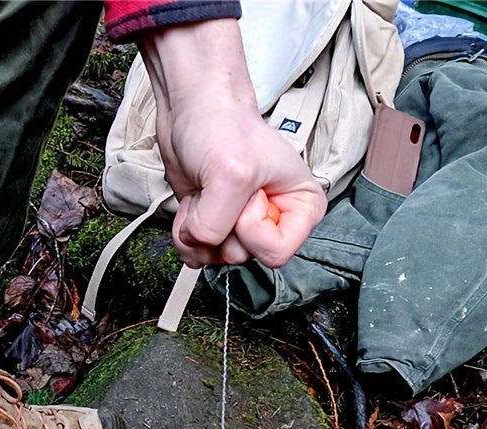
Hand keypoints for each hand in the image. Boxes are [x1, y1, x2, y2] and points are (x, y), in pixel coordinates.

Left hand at [140, 19, 326, 268]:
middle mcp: (274, 222)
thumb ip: (219, 223)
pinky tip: (192, 206)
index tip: (248, 196)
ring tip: (206, 193)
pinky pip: (196, 255)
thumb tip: (202, 244)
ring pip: (215, 258)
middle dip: (221, 225)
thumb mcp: (231, 176)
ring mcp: (241, 227)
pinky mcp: (214, 227)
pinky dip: (185, 233)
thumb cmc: (223, 127)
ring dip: (199, 229)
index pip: (276, 254)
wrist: (192, 111)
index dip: (252, 230)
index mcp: (301, 209)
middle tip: (222, 190)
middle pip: (242, 256)